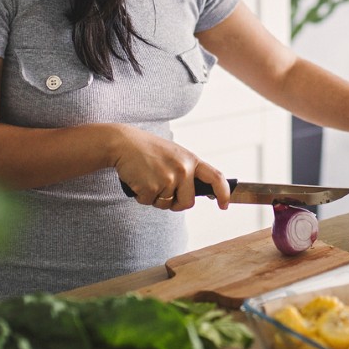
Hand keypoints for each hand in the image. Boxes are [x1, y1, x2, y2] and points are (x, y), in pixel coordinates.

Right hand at [111, 125, 230, 209]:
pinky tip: (139, 180)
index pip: (216, 178)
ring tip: (148, 178)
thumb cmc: (149, 150)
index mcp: (191, 160)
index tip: (224, 205)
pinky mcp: (152, 187)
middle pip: (187, 202)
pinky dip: (142, 197)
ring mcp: (168, 178)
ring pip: (166, 205)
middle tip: (162, 188)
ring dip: (156, 198)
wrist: (124, 143)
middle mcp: (183, 169)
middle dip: (176, 203)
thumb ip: (188, 171)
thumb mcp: (175, 155)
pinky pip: (149, 203)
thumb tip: (197, 193)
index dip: (224, 193)